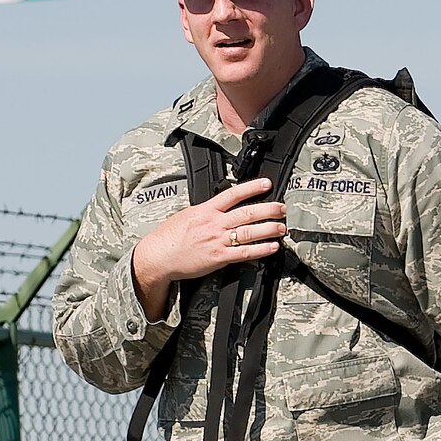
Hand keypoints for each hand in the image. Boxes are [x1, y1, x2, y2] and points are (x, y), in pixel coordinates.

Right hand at [131, 177, 288, 319]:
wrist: (158, 256)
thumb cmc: (170, 236)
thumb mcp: (187, 215)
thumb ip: (207, 211)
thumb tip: (222, 205)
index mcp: (205, 210)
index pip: (232, 194)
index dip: (251, 187)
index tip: (267, 183)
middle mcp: (213, 223)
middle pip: (247, 213)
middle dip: (269, 209)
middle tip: (283, 208)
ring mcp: (217, 240)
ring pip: (249, 232)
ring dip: (269, 229)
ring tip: (283, 227)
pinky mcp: (219, 257)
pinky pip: (244, 253)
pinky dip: (261, 249)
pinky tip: (273, 247)